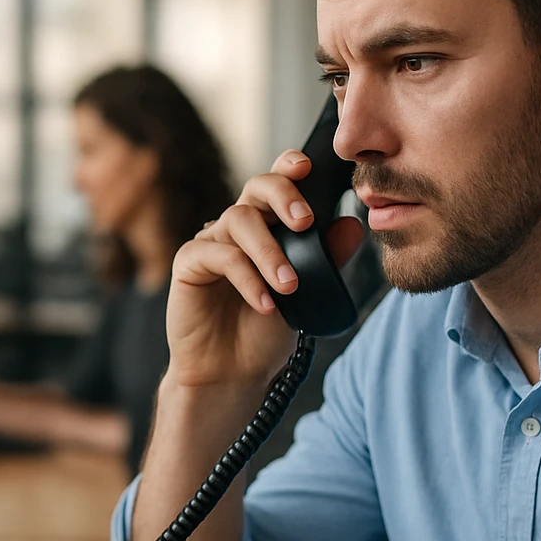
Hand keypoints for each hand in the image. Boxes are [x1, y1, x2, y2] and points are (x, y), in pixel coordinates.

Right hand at [167, 149, 364, 389]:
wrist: (232, 373)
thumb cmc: (265, 332)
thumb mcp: (306, 296)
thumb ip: (327, 260)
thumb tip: (352, 225)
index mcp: (266, 226)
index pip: (276, 183)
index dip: (289, 166)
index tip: (308, 167)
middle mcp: (237, 227)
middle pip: (256, 187)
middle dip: (284, 196)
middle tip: (306, 223)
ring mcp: (210, 242)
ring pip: (238, 220)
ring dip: (270, 252)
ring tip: (290, 286)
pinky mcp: (188, 263)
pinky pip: (218, 255)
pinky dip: (247, 278)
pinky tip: (265, 304)